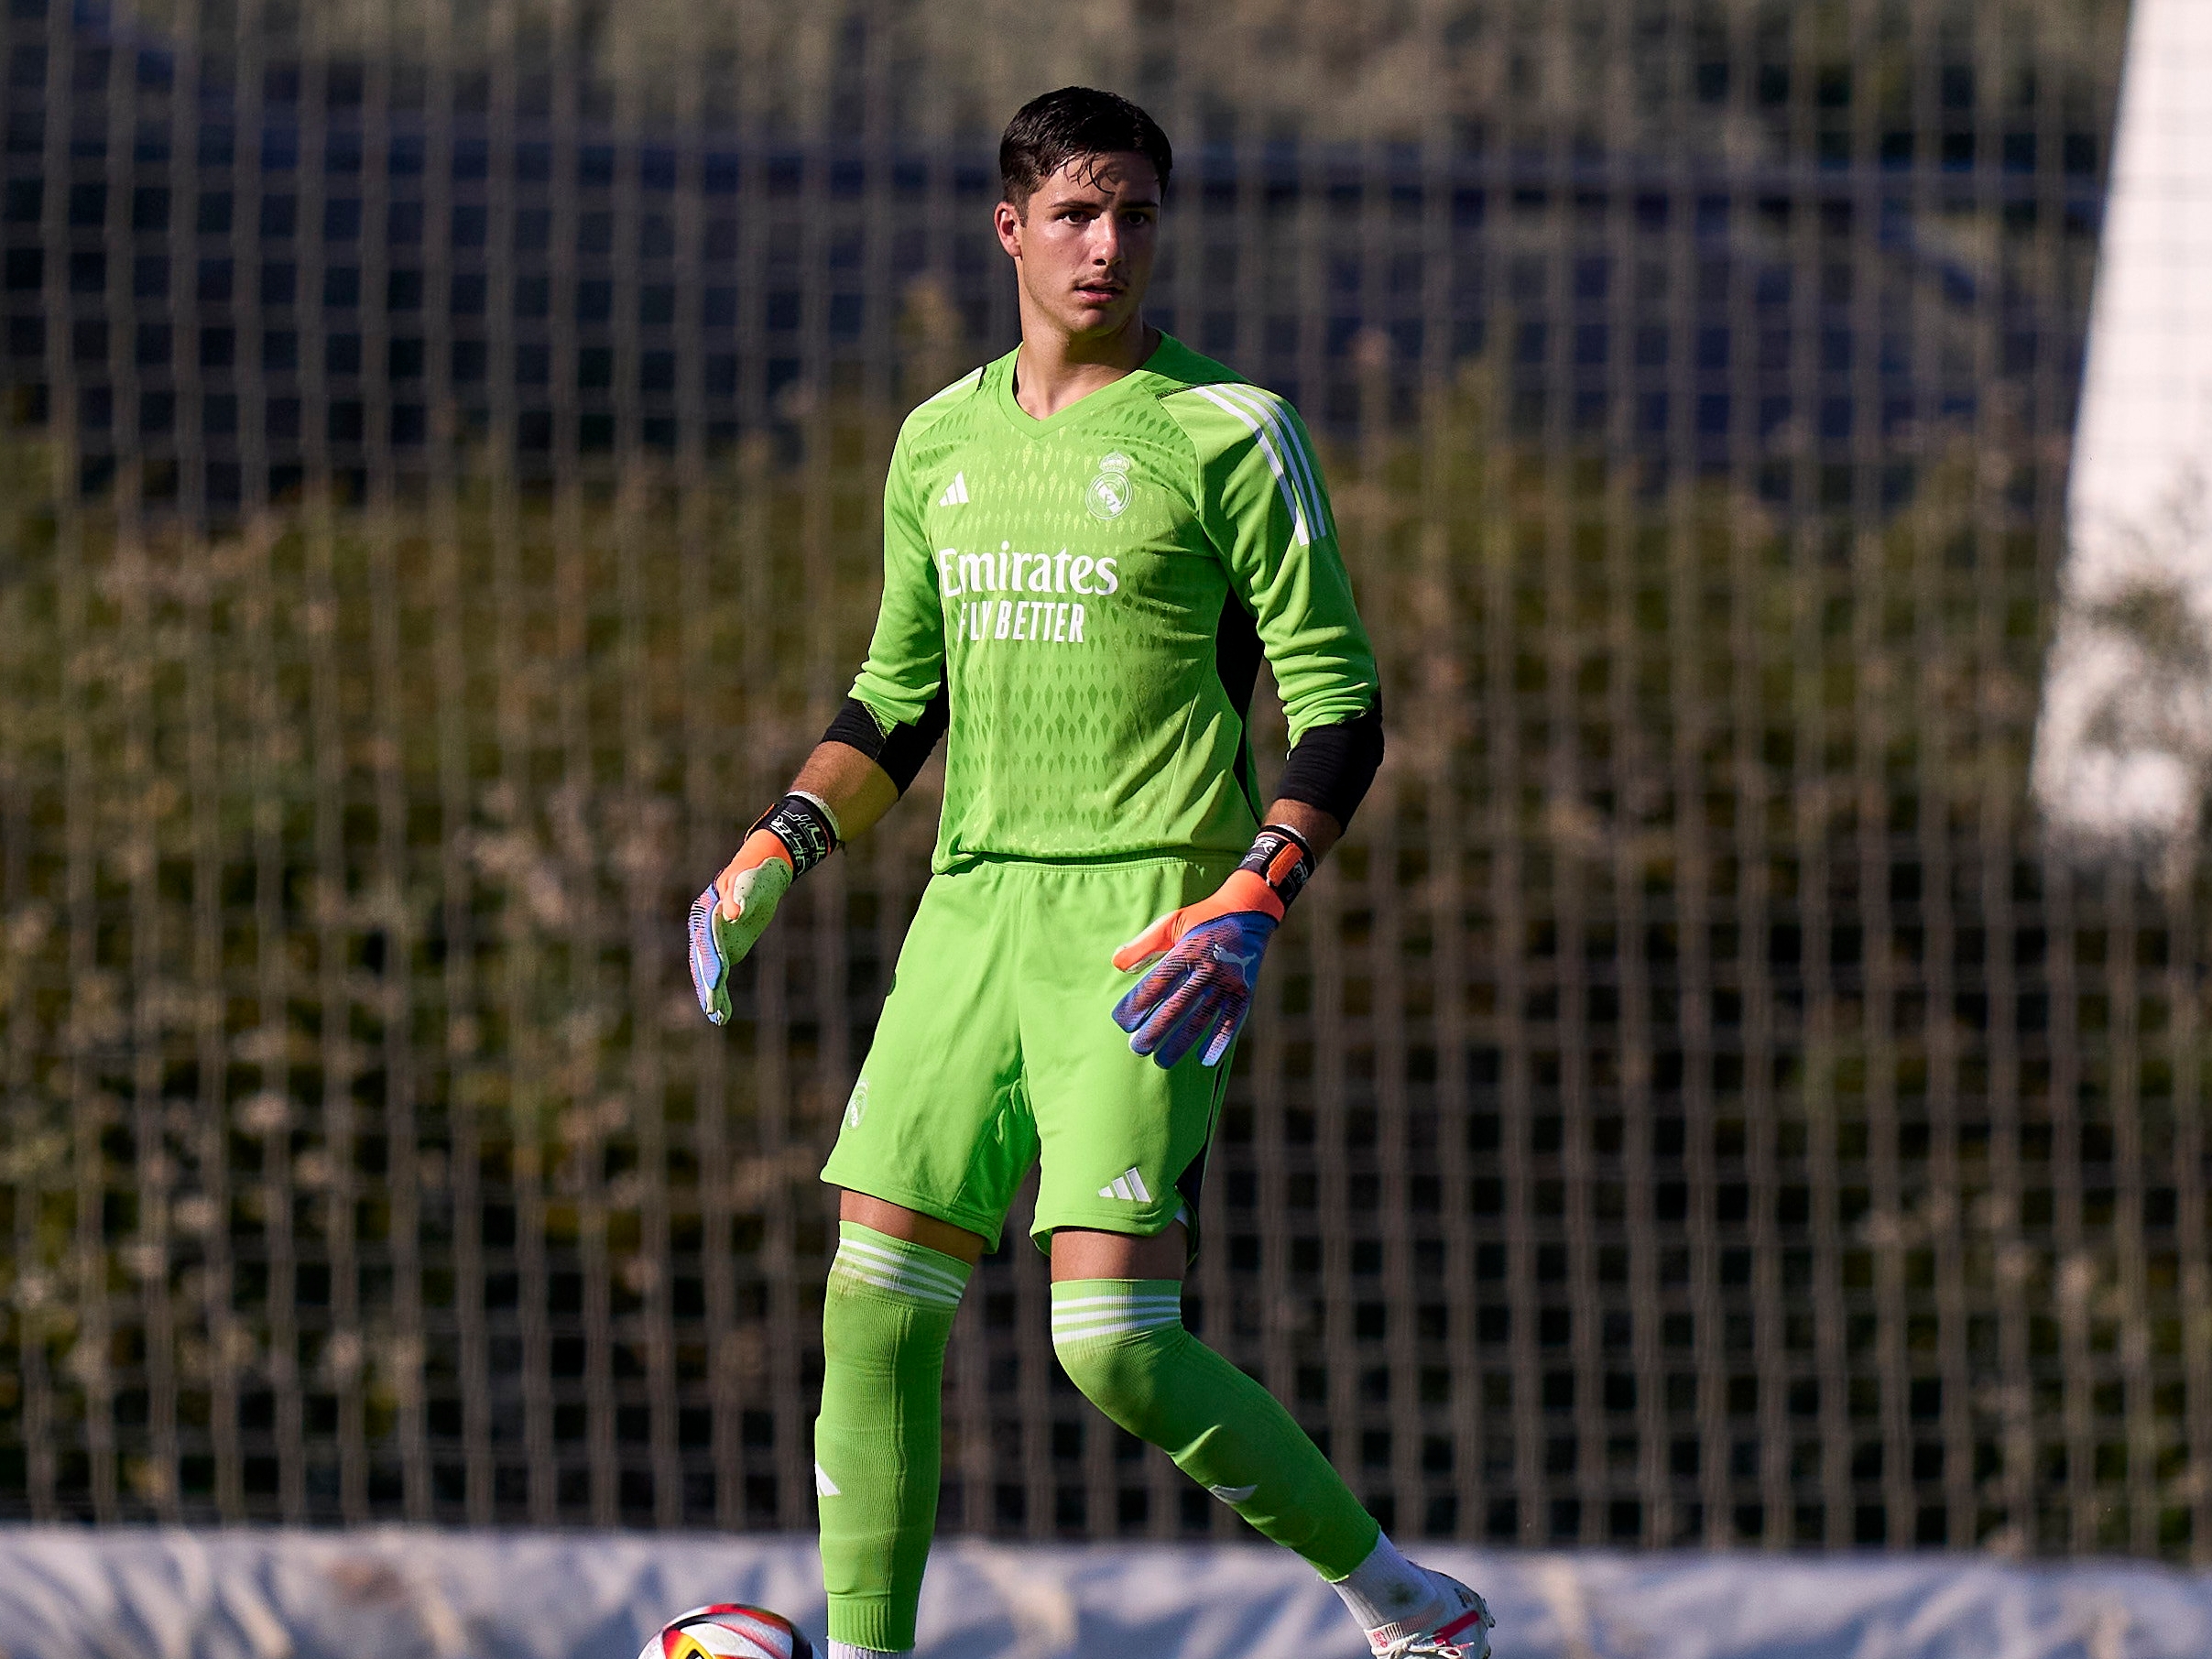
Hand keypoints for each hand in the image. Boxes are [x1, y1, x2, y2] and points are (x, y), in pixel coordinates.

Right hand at [687, 830, 794, 1025]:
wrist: (757, 871)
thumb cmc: (755, 874)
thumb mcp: (750, 882)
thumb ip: (742, 896)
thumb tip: (734, 913)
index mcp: (708, 912)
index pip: (707, 941)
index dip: (710, 962)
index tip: (714, 982)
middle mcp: (705, 929)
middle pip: (703, 960)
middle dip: (707, 984)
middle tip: (712, 1007)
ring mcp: (713, 941)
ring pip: (708, 971)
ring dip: (711, 994)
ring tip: (716, 1017)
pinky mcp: (725, 949)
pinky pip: (719, 973)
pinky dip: (719, 991)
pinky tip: (722, 1013)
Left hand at [1110, 870, 1283, 1068]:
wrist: (1248, 910)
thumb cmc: (1201, 918)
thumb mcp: (1171, 922)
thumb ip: (1143, 944)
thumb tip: (1116, 964)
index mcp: (1187, 950)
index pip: (1157, 983)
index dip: (1138, 1004)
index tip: (1122, 1022)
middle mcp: (1208, 968)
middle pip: (1177, 1007)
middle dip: (1155, 1031)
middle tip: (1137, 1048)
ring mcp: (1228, 982)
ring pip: (1201, 1019)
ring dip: (1180, 1043)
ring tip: (1161, 1061)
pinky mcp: (1244, 992)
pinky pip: (1231, 1022)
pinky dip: (1219, 1042)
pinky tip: (1204, 1060)